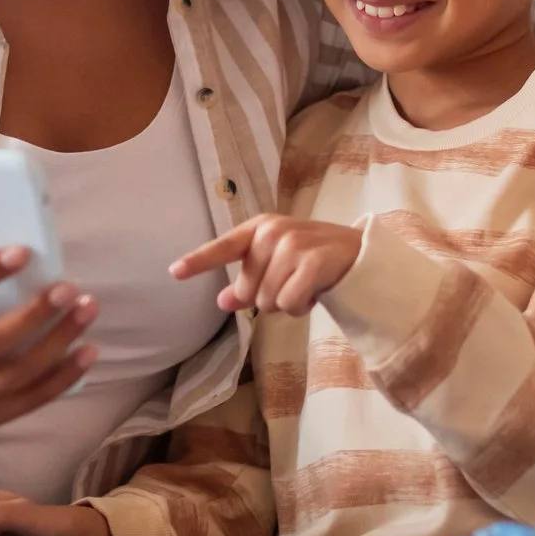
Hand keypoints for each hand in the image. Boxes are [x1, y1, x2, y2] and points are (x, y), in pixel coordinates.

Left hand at [171, 214, 361, 315]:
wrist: (360, 253)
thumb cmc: (312, 259)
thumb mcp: (277, 264)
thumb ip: (248, 282)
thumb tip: (222, 301)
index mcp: (259, 228)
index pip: (224, 247)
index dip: (198, 261)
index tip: (174, 272)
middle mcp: (273, 232)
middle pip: (248, 291)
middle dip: (268, 298)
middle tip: (293, 283)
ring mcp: (294, 244)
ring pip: (268, 300)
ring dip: (288, 304)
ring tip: (306, 285)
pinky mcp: (313, 262)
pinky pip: (289, 303)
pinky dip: (301, 307)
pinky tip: (316, 291)